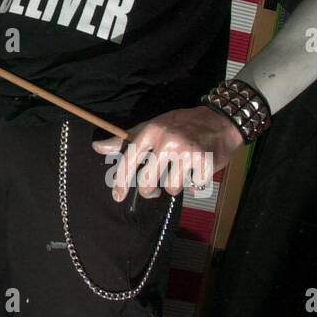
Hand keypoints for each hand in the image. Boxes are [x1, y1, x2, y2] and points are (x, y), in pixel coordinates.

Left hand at [92, 105, 244, 201]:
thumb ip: (125, 140)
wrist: (219, 121)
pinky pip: (193, 187)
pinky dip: (195, 184)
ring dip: (175, 185)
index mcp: (152, 132)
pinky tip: (197, 171)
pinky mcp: (206, 163)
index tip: (117, 196)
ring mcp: (187, 153)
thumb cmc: (180, 125)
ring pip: (171, 188)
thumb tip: (97, 147)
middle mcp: (168, 142)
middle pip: (148, 181)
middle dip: (148, 191)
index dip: (120, 180)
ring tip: (181, 172)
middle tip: (152, 190)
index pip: (130, 159)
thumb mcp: (151, 126)